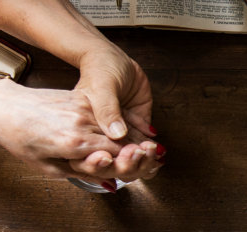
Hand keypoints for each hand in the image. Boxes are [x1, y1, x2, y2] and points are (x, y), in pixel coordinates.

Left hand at [0, 77, 162, 186]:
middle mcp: (82, 122)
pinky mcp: (80, 98)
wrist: (4, 107)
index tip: (148, 170)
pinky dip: (117, 126)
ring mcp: (82, 107)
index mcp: (74, 142)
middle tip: (155, 162)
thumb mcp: (48, 167)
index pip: (116, 156)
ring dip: (132, 139)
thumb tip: (108, 182)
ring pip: (116, 127)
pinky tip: (125, 134)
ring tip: (145, 150)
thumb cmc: (19, 138)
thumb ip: (82, 173)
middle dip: (139, 152)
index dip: (135, 164)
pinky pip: (105, 115)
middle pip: (122, 141)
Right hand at [70, 39, 163, 174]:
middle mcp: (103, 130)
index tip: (124, 159)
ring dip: (144, 153)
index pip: (98, 152)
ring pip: (132, 149)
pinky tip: (159, 148)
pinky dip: (152, 142)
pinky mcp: (136, 120)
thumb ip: (108, 111)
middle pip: (117, 155)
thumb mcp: (101, 88)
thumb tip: (118, 134)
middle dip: (131, 160)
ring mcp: (120, 127)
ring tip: (153, 151)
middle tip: (142, 154)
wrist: (113, 55)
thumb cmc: (100, 68)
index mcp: (86, 127)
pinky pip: (144, 136)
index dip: (110, 160)